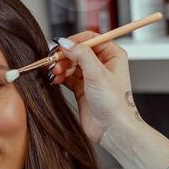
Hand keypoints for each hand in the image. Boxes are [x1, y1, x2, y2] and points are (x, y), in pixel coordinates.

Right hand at [48, 31, 141, 145]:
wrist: (113, 129)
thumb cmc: (114, 103)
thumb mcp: (97, 73)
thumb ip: (81, 54)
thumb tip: (65, 42)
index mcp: (112, 55)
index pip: (90, 39)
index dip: (74, 41)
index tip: (61, 46)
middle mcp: (103, 64)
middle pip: (78, 51)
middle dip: (64, 56)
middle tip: (54, 62)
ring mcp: (92, 77)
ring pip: (71, 64)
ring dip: (60, 67)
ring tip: (54, 73)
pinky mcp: (83, 89)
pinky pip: (68, 77)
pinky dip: (60, 77)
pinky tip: (55, 79)